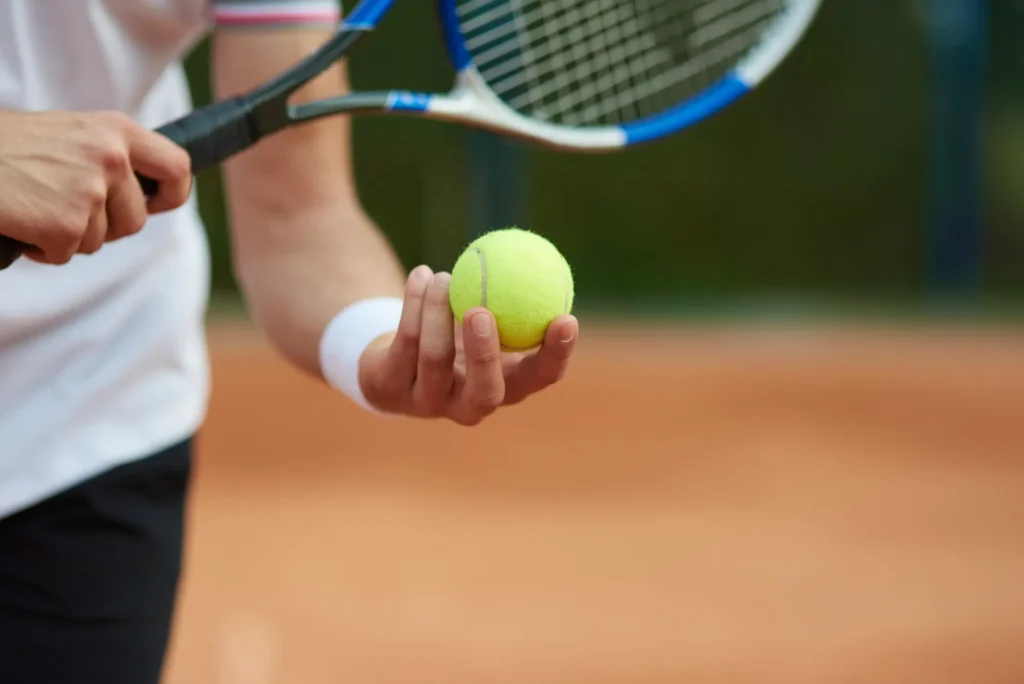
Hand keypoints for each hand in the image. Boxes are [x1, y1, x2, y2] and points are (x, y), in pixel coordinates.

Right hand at [0, 109, 191, 264]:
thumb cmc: (6, 147)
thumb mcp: (68, 135)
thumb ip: (107, 157)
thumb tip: (142, 194)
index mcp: (116, 130)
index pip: (177, 167)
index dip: (172, 193)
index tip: (156, 204)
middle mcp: (111, 157)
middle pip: (135, 220)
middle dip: (104, 226)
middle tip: (61, 207)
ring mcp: (90, 191)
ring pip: (99, 240)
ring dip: (68, 235)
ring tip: (33, 204)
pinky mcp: (66, 224)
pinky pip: (65, 253)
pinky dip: (41, 249)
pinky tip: (20, 221)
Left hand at [359, 266, 578, 424]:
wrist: (391, 359)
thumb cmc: (455, 332)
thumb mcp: (489, 316)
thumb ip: (513, 298)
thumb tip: (545, 257)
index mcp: (505, 387)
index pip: (539, 379)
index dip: (556, 355)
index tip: (567, 318)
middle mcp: (468, 405)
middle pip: (485, 392)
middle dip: (484, 354)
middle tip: (482, 311)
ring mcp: (427, 403)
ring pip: (434, 358)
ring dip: (438, 310)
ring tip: (444, 276)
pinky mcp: (390, 389)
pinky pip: (405, 342)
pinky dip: (414, 304)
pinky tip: (421, 275)